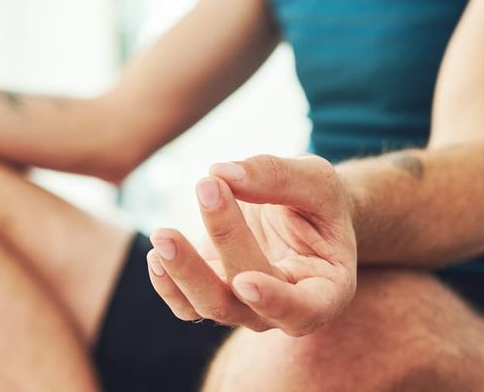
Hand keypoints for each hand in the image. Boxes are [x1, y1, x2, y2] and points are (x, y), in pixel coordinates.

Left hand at [147, 154, 356, 335]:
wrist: (299, 210)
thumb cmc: (316, 198)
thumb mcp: (314, 178)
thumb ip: (276, 176)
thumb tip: (222, 173)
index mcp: (327, 289)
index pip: (304, 309)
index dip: (275, 302)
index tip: (244, 282)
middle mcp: (285, 309)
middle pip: (247, 297)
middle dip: (225, 240)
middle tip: (208, 187)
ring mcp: (246, 306)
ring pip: (210, 306)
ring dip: (184, 272)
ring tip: (164, 234)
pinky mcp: (213, 292)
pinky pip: (186, 305)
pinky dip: (168, 284)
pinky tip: (156, 255)